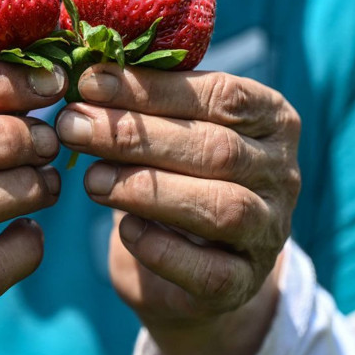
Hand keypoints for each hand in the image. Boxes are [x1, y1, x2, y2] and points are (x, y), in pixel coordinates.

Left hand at [56, 63, 300, 354]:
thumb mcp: (170, 132)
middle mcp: (282, 174)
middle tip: (72, 126)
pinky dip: (163, 248)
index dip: (152, 88)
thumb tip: (83, 70)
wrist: (195, 268)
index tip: (90, 82)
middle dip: (136, 135)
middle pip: (216, 149)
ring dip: (147, 189)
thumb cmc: (177, 177)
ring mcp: (270, 232)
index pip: (221, 94)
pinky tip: (125, 229)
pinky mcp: (244, 284)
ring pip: (220, 207)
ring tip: (90, 180)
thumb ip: (145, 103)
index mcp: (272, 119)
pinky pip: (209, 270)